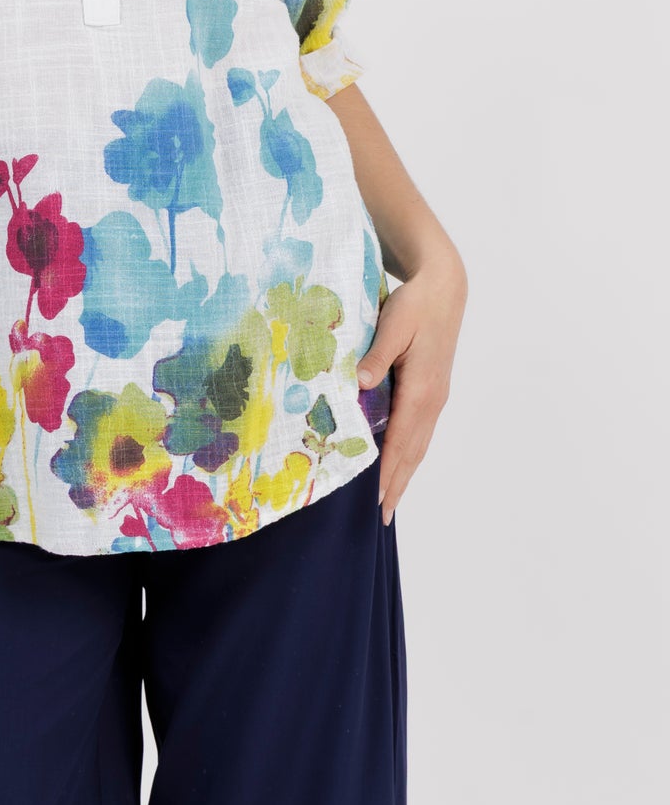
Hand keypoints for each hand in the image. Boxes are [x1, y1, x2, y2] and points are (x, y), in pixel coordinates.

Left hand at [356, 249, 466, 527]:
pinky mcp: (434, 389)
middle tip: (382, 517)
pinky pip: (420, 430)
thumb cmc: (416, 303)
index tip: (378, 501)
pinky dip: (409, 453)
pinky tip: (401, 460)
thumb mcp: (394, 323)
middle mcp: (432, 399)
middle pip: (412, 452)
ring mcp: (436, 396)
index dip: (388, 472)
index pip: (400, 440)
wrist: (445, 288)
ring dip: (405, 473)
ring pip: (418, 444)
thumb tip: (360, 384)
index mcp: (421, 388)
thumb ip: (376, 355)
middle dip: (398, 484)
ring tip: (390, 499)